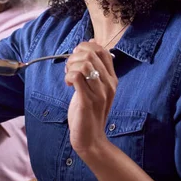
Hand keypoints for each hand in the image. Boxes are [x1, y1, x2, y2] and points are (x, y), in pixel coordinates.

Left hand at [65, 40, 116, 156]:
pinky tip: (68, 84)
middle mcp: (109, 84)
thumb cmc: (89, 111)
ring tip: (69, 77)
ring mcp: (99, 93)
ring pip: (84, 64)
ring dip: (70, 66)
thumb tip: (92, 42)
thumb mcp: (94, 86)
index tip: (76, 58)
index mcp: (112, 79)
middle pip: (91, 55)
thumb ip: (94, 66)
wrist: (91, 138)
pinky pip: (77, 77)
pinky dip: (68, 76)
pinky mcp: (88, 101)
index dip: (86, 48)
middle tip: (69, 68)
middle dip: (74, 56)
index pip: (103, 51)